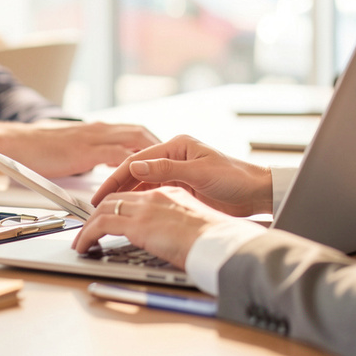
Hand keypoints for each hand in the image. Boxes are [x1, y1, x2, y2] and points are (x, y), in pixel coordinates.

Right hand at [0, 120, 158, 177]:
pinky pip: (117, 156)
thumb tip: (106, 170)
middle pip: (141, 133)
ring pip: (135, 140)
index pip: (135, 132)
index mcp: (98, 129)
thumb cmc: (41, 149)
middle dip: (160, 149)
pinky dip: (132, 166)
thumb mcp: (73, 150)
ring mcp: (94, 137)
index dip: (153, 146)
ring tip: (166, 175)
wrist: (16, 143)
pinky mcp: (86, 149)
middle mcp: (101, 128)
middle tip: (174, 168)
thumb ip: (92, 156)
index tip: (167, 161)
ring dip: (152, 156)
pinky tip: (142, 179)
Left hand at [71, 186, 231, 268]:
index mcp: (171, 193)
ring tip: (82, 241)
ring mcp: (146, 208)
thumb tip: (169, 239)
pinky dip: (88, 234)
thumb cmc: (217, 241)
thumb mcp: (194, 227)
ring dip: (88, 226)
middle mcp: (156, 196)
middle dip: (97, 213)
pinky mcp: (139, 224)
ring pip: (104, 210)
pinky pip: (101, 225)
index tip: (106, 215)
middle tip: (87, 227)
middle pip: (115, 198)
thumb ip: (176, 225)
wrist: (223, 244)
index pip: (135, 194)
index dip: (117, 204)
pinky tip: (84, 246)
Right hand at [91, 134, 271, 216]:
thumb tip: (136, 167)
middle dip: (116, 186)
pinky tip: (131, 210)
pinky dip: (142, 200)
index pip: (138, 160)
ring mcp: (177, 172)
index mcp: (177, 146)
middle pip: (137, 171)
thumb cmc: (236, 178)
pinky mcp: (182, 186)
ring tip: (109, 208)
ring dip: (127, 194)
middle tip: (97, 202)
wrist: (258, 193)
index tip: (101, 191)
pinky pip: (155, 192)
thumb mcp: (200, 173)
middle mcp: (174, 157)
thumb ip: (167, 170)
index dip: (117, 176)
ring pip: (144, 183)